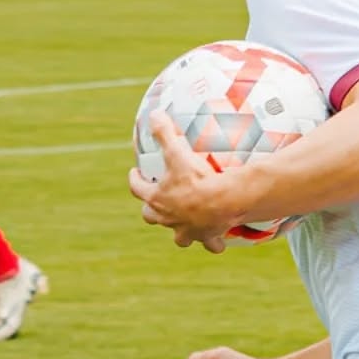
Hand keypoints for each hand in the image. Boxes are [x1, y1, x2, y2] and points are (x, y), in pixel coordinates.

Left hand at [129, 111, 240, 251]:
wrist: (223, 202)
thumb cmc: (197, 178)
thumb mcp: (177, 151)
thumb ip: (164, 132)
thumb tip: (154, 115)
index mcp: (157, 198)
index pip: (137, 189)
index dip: (135, 180)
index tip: (135, 173)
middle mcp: (168, 218)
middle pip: (151, 217)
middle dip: (152, 210)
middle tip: (158, 201)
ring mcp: (186, 230)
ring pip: (178, 236)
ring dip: (179, 231)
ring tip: (184, 224)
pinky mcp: (206, 237)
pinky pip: (209, 244)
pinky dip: (212, 242)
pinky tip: (215, 241)